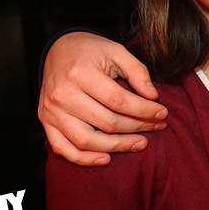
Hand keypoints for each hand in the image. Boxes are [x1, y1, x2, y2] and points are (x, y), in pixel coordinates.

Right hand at [38, 31, 167, 165]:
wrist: (58, 50)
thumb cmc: (90, 51)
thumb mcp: (116, 51)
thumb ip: (137, 71)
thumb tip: (153, 96)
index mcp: (80, 73)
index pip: (118, 100)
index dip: (144, 110)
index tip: (162, 113)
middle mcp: (63, 94)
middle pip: (106, 122)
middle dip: (137, 127)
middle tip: (158, 127)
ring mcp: (51, 111)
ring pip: (87, 140)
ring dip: (117, 146)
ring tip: (140, 143)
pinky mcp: (46, 122)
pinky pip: (63, 149)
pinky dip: (85, 159)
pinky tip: (107, 158)